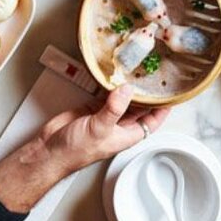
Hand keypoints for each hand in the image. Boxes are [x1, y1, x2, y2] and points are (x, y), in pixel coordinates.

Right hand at [0, 86, 169, 212]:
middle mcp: (120, 125)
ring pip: (124, 98)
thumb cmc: (74, 151)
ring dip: (129, 86)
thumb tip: (128, 90)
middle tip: (154, 73)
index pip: (153, 120)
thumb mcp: (99, 129)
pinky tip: (115, 73)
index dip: (163, 108)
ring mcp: (106, 115)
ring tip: (138, 69)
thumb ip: (114, 109)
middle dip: (147, 93)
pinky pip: (107, 93)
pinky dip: (111, 84)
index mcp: (127, 135)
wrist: (49, 150)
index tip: (171, 92)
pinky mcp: (93, 108)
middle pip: (141, 106)